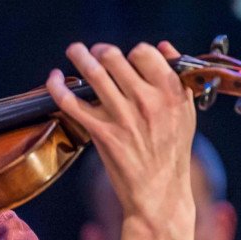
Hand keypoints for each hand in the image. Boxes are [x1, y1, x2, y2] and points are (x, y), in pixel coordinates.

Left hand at [46, 41, 196, 239]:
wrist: (160, 192)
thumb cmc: (172, 152)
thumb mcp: (186, 113)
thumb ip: (177, 78)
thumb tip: (164, 46)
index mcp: (171, 93)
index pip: (144, 52)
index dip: (131, 52)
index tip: (124, 58)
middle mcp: (147, 102)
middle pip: (114, 58)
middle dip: (100, 51)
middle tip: (93, 52)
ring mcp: (122, 117)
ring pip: (93, 74)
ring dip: (78, 56)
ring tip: (73, 50)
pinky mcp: (101, 133)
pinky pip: (72, 103)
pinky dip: (58, 87)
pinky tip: (54, 78)